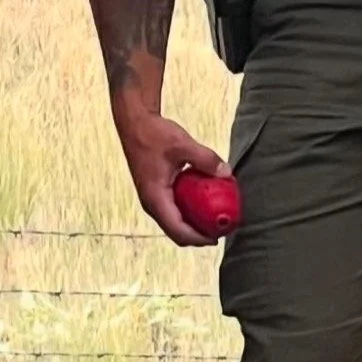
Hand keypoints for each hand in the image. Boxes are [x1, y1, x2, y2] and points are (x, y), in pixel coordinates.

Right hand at [115, 106, 230, 247]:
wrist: (135, 122)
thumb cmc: (155, 133)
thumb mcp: (183, 145)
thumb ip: (205, 159)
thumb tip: (227, 172)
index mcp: (155, 198)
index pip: (178, 231)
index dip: (198, 239)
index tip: (218, 238)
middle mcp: (152, 204)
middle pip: (176, 232)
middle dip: (199, 236)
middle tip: (221, 231)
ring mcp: (153, 198)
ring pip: (175, 222)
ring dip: (194, 225)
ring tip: (216, 221)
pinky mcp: (156, 191)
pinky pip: (174, 209)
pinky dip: (189, 211)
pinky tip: (206, 203)